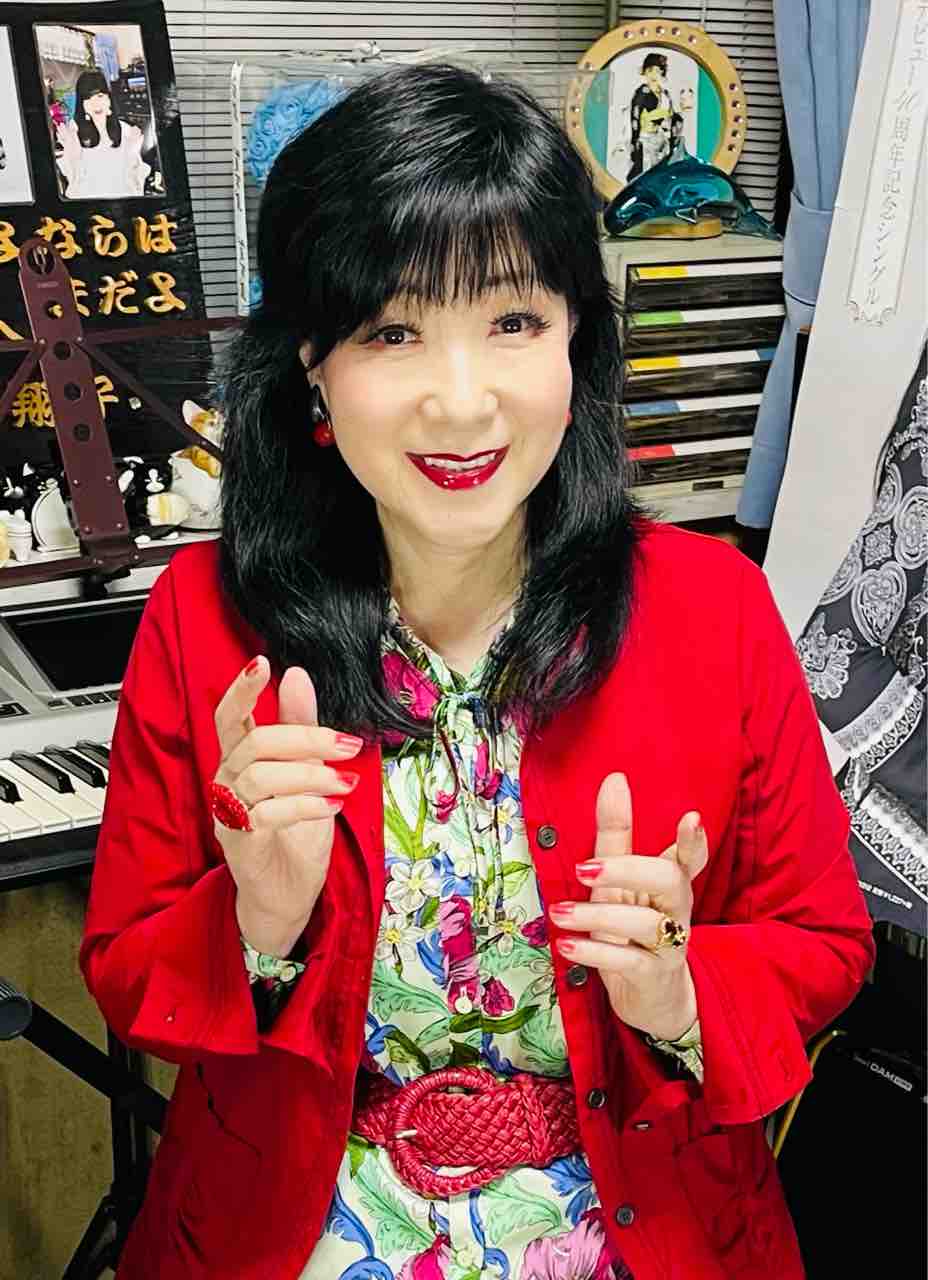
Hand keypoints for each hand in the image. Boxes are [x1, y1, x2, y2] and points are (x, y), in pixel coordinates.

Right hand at [212, 656, 362, 953]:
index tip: (263, 663)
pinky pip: (267, 814)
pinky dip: (304, 805)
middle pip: (254, 742)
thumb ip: (300, 726)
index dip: (240, 689)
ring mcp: (228, 814)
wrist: (288, 895)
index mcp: (239, 759)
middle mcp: (227, 782)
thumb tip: (297, 675)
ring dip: (311, 774)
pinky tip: (331, 807)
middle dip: (306, 738)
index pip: (228, 717)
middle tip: (348, 745)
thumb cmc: (296, 831)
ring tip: (346, 783)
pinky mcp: (240, 843)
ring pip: (260, 776)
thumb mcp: (308, 771)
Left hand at [549, 773, 707, 1040]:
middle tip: (583, 868)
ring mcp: (670, 945)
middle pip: (671, 881)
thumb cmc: (631, 929)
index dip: (694, 840)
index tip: (691, 817)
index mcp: (670, 883)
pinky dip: (596, 953)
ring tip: (559, 913)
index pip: (690, 857)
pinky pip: (631, 963)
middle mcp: (676, 911)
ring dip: (598, 916)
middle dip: (628, 870)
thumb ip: (615, 835)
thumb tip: (615, 780)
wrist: (650, 995)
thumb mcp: (617, 881)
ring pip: (646, 924)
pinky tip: (567, 946)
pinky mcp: (655, 976)